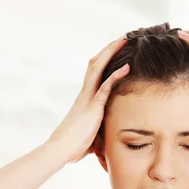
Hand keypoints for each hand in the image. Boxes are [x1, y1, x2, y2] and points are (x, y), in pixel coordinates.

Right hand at [48, 35, 129, 162]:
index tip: (113, 50)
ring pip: (98, 68)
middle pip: (95, 64)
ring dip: (111, 52)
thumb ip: (97, 133)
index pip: (93, 73)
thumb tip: (103, 143)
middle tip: (121, 38)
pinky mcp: (93, 107)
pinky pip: (106, 86)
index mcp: (84, 99)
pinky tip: (127, 67)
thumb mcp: (89, 136)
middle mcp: (85, 94)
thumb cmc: (72, 147)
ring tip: (124, 40)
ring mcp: (88, 98)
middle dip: (108, 49)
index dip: (103, 60)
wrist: (61, 150)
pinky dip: (116, 75)